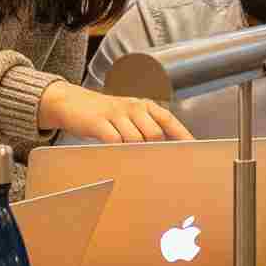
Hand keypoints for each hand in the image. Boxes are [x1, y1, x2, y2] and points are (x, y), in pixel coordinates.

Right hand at [40, 81, 192, 143]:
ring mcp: (116, 113)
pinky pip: (114, 140)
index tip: (193, 149)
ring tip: (128, 158)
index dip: (182, 135)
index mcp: (144, 105)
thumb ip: (146, 129)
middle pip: (154, 134)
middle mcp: (133, 107)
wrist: (72, 102)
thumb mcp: (129, 116)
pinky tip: (114, 153)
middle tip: (150, 163)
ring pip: (135, 139)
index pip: (168, 119)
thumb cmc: (105, 114)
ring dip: (133, 151)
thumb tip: (164, 151)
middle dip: (153, 150)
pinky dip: (117, 150)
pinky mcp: (99, 121)